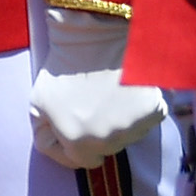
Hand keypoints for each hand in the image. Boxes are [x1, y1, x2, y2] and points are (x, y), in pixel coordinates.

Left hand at [29, 7, 165, 169]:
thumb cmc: (64, 67)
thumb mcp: (38, 103)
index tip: (74, 126)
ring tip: (109, 93)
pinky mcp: (157, 110)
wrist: (98, 34)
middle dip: (97, 133)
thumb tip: (60, 147)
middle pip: (106, 148)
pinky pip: (146, 119)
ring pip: (128, 134)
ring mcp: (136, 126)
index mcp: (80, 142)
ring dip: (119, 121)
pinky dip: (138, 108)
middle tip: (92, 104)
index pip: (82, 161)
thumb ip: (46, 133)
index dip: (75, 145)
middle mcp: (111, 141)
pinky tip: (128, 88)